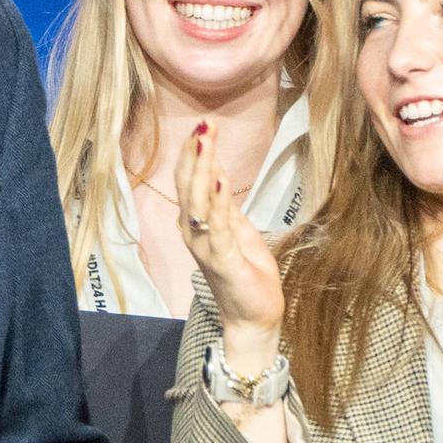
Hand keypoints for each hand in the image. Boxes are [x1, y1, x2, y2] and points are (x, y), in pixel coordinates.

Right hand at [172, 117, 285, 381]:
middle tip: (203, 125)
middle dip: (196, 154)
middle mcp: (193, 232)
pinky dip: (218, 202)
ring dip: (203, 168)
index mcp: (196, 223)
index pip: (189, 182)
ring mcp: (205, 246)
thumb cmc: (246, 275)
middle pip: (189, 185)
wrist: (253, 317)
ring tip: (207, 142)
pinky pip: (218, 226)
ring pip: (199, 200)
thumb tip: (217, 172)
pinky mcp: (223, 260)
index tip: (203, 126)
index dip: (194, 154)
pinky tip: (220, 180)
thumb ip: (224, 205)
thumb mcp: (238, 231)